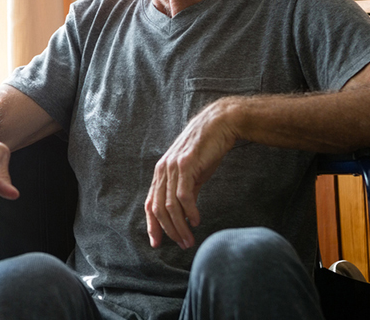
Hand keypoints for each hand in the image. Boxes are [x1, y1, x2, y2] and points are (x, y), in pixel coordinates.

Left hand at [145, 99, 238, 248]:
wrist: (219, 124)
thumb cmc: (206, 149)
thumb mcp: (192, 172)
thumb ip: (185, 191)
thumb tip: (184, 214)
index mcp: (161, 172)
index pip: (150, 203)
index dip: (152, 225)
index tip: (157, 243)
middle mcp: (163, 170)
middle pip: (158, 209)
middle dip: (169, 231)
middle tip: (182, 244)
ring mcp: (173, 167)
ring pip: (170, 205)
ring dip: (180, 226)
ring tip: (190, 239)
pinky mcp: (186, 165)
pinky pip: (184, 195)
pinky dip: (189, 212)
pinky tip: (196, 221)